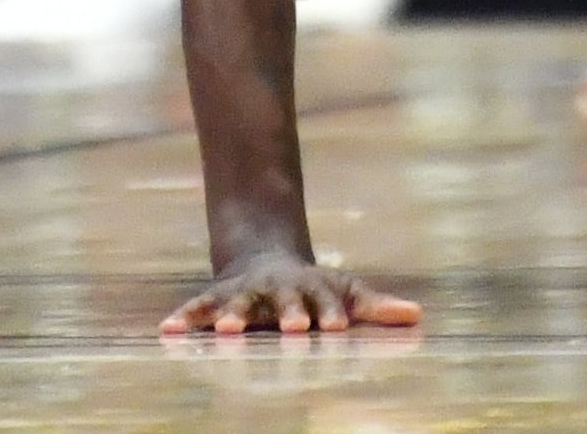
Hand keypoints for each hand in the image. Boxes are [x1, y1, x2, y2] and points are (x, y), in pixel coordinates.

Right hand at [159, 253, 421, 338]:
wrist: (264, 254)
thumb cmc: (313, 288)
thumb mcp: (346, 292)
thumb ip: (376, 306)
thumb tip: (418, 314)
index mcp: (312, 289)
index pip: (326, 301)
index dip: (331, 312)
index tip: (336, 327)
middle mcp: (279, 289)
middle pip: (285, 301)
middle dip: (289, 313)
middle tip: (294, 329)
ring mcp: (247, 292)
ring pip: (240, 303)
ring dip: (233, 317)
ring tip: (228, 332)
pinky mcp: (220, 298)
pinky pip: (200, 307)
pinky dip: (185, 318)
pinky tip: (167, 330)